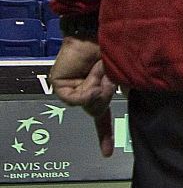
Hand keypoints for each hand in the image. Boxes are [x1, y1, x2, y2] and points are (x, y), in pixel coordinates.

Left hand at [49, 37, 115, 157]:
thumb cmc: (116, 49)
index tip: (106, 154)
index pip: (101, 115)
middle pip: (96, 109)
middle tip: (107, 76)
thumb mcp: (119, 78)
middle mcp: (84, 88)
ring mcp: (70, 86)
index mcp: (100, 88)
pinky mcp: (59, 82)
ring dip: (97, 89)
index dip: (104, 134)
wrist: (100, 33)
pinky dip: (86, 89)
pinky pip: (74, 98)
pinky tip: (90, 77)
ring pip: (86, 104)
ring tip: (100, 70)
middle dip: (105, 96)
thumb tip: (98, 109)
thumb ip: (111, 96)